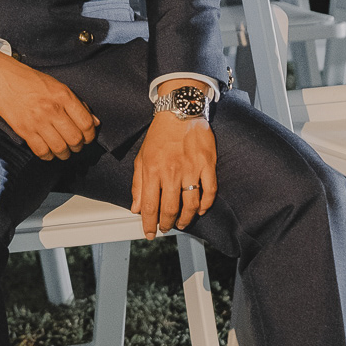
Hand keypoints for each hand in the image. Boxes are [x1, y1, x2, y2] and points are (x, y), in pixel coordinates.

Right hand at [0, 49, 98, 159]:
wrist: (2, 78)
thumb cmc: (30, 80)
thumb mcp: (58, 86)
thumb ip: (77, 103)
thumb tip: (95, 122)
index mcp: (63, 96)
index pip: (86, 123)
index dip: (90, 135)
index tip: (87, 137)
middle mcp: (52, 109)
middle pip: (75, 139)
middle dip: (78, 146)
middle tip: (75, 145)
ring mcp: (38, 121)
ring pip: (60, 148)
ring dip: (64, 153)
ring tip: (63, 150)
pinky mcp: (24, 130)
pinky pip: (42, 151)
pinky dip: (48, 155)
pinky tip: (49, 151)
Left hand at [130, 110, 216, 236]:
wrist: (179, 112)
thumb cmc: (160, 134)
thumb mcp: (142, 158)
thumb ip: (138, 184)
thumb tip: (136, 208)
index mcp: (153, 170)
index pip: (150, 206)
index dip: (149, 224)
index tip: (150, 233)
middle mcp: (172, 172)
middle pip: (170, 208)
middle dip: (166, 224)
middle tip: (165, 228)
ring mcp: (191, 169)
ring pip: (190, 204)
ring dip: (186, 219)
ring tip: (182, 223)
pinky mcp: (207, 164)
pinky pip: (209, 191)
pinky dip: (205, 205)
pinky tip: (200, 210)